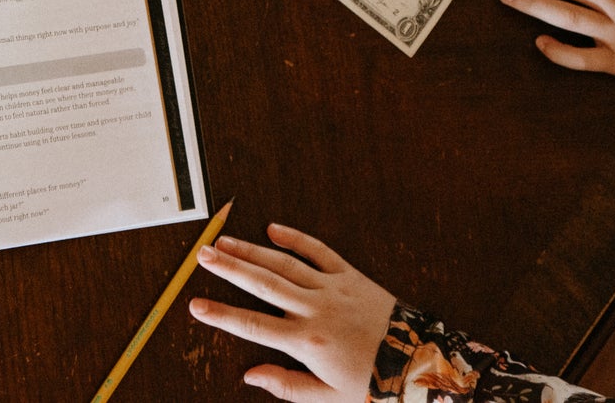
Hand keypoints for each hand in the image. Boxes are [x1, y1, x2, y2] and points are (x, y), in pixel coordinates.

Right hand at [189, 223, 395, 400]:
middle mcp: (315, 310)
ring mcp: (332, 289)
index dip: (221, 315)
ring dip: (251, 251)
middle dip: (229, 268)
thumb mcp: (328, 397)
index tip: (196, 306)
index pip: (253, 326)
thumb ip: (286, 387)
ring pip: (283, 264)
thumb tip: (251, 377)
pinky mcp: (350, 276)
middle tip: (203, 255)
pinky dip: (296, 238)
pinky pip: (319, 251)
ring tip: (225, 242)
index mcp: (307, 342)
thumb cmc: (373, 382)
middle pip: (261, 284)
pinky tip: (274, 229)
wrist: (418, 362)